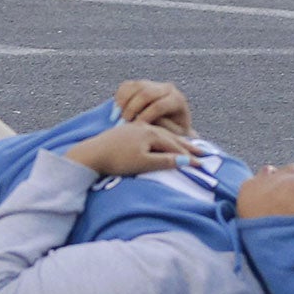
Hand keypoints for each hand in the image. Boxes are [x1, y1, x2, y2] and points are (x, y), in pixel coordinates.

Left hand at [65, 120, 199, 177]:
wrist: (92, 153)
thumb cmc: (118, 160)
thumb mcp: (143, 163)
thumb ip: (164, 161)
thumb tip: (185, 161)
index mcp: (152, 134)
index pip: (176, 146)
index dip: (189, 156)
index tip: (201, 165)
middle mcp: (146, 128)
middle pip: (171, 138)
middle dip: (187, 146)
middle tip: (201, 153)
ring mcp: (136, 129)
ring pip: (161, 134)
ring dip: (174, 141)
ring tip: (185, 147)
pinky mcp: (127, 133)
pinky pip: (150, 134)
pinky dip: (161, 139)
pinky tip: (160, 142)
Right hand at [114, 79, 191, 136]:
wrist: (168, 130)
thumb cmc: (170, 137)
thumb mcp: (169, 136)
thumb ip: (159, 128)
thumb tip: (145, 122)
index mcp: (177, 100)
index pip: (158, 106)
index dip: (145, 117)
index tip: (135, 129)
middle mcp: (167, 89)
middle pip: (146, 93)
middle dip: (132, 109)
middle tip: (123, 123)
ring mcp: (154, 84)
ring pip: (136, 86)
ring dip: (124, 102)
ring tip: (117, 118)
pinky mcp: (141, 85)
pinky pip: (127, 86)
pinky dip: (119, 97)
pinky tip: (116, 111)